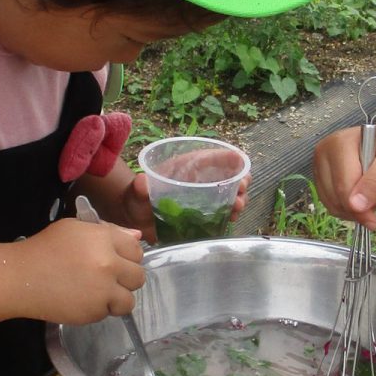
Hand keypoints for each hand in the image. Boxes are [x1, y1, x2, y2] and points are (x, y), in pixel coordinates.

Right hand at [9, 216, 144, 322]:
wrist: (19, 277)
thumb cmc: (44, 248)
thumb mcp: (74, 229)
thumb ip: (108, 231)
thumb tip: (137, 237)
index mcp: (103, 239)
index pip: (136, 249)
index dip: (127, 256)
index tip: (116, 261)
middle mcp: (108, 264)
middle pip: (138, 276)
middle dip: (125, 279)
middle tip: (106, 279)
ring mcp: (103, 290)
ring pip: (129, 300)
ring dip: (117, 299)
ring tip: (97, 294)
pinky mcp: (94, 311)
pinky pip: (109, 312)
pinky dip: (99, 310)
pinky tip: (82, 301)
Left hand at [109, 170, 249, 241]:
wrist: (135, 219)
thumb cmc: (136, 199)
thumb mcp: (137, 192)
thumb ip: (140, 188)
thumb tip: (142, 182)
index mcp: (186, 167)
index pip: (212, 157)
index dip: (229, 158)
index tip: (240, 165)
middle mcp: (198, 179)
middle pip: (227, 174)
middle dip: (240, 180)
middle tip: (241, 192)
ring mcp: (203, 197)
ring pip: (229, 192)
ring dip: (238, 197)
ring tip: (237, 207)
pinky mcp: (203, 214)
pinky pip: (224, 210)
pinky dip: (231, 212)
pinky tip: (231, 218)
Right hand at [312, 121, 375, 230]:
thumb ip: (375, 183)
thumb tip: (355, 206)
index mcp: (339, 143)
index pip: (343, 186)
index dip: (359, 208)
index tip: (374, 222)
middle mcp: (324, 152)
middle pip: (334, 196)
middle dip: (359, 207)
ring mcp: (320, 166)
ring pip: (331, 204)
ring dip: (354, 209)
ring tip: (374, 192)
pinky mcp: (322, 178)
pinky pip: (331, 204)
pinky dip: (348, 208)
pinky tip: (363, 195)